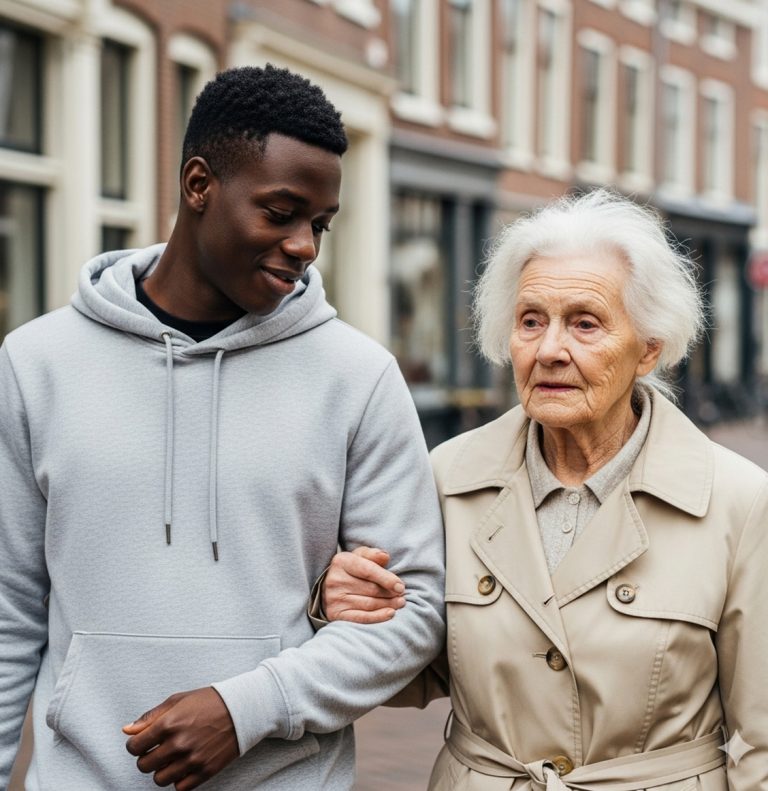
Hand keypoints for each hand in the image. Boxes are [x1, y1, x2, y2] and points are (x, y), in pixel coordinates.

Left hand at [123, 686, 238, 789]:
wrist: (242, 709)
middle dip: (146, 758)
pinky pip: (179, 787)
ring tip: (172, 758)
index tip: (142, 743)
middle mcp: (178, 743)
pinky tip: (184, 765)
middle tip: (157, 750)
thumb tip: (127, 730)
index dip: (135, 745)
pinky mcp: (205, 771)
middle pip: (144, 765)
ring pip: (159, 779)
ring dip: (161, 770)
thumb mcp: (178, 700)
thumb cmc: (209, 701)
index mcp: (169, 723)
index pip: (134, 747)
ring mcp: (192, 759)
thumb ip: (150, 717)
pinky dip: (178, 779)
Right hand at [322, 546, 405, 623]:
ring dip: (388, 605)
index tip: (401, 587)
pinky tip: (390, 613)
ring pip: (369, 604)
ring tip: (400, 603)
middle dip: (390, 593)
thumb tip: (385, 556)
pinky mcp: (335, 614)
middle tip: (402, 596)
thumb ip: (372, 554)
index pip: (369, 571)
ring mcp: (334, 598)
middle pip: (371, 589)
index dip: (387, 579)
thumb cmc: (350, 570)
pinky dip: (378, 617)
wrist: (327, 588)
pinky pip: (361, 617)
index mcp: (342, 561)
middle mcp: (335, 579)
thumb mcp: (359, 557)